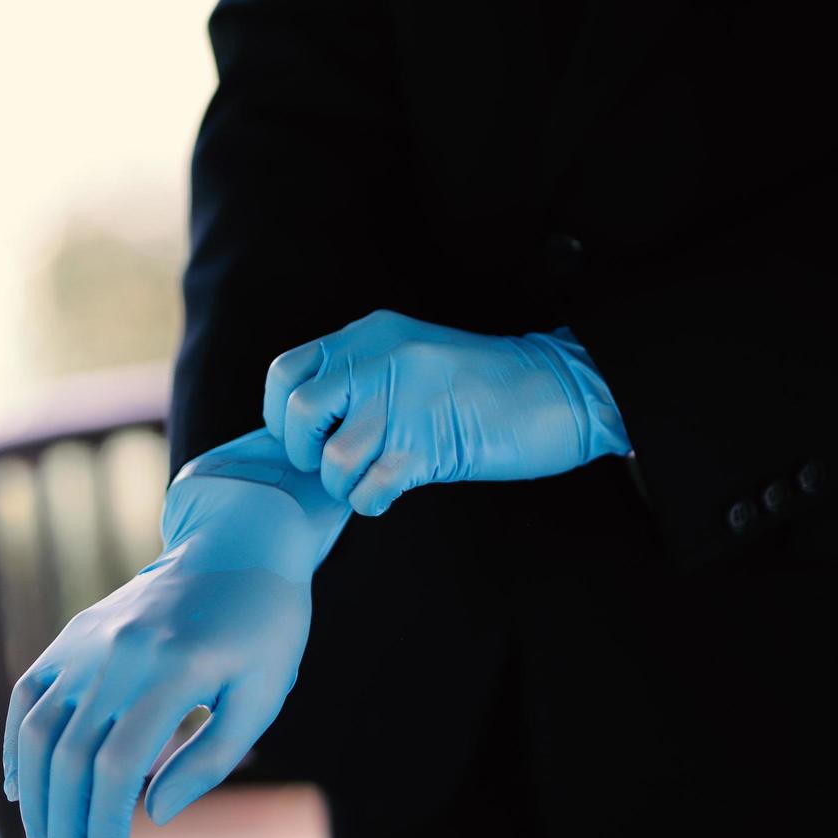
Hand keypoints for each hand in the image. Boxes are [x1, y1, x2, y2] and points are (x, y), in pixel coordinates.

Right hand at [1, 429, 348, 837]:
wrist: (239, 544)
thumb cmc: (264, 627)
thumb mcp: (261, 694)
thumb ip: (210, 758)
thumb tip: (150, 812)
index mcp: (174, 667)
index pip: (119, 766)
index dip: (103, 828)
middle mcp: (120, 652)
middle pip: (69, 756)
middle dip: (64, 829)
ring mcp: (90, 640)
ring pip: (38, 730)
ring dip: (36, 799)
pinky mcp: (76, 634)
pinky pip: (29, 694)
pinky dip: (17, 745)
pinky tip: (22, 790)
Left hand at [262, 309, 628, 514]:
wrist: (556, 390)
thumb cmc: (484, 382)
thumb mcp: (412, 356)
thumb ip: (361, 375)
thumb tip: (309, 424)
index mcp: (371, 336)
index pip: (288, 371)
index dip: (281, 414)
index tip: (304, 435)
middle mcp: (380, 363)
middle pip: (301, 413)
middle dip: (305, 451)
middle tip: (331, 463)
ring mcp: (405, 403)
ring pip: (333, 457)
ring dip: (341, 483)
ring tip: (367, 481)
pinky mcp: (430, 445)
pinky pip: (371, 487)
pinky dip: (370, 501)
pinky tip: (389, 494)